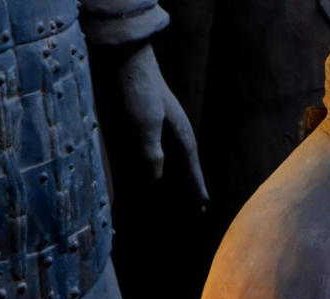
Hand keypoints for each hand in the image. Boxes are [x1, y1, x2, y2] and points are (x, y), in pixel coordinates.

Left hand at [114, 43, 207, 201]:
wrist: (124, 60)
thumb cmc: (138, 90)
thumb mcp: (146, 123)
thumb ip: (152, 152)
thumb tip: (156, 179)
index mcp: (180, 135)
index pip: (192, 169)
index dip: (197, 188)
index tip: (204, 205)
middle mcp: (173, 136)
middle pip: (184, 170)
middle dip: (190, 189)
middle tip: (200, 207)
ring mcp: (159, 131)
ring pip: (169, 164)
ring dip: (173, 183)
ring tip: (178, 198)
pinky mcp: (144, 127)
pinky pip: (152, 156)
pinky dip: (154, 169)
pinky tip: (153, 176)